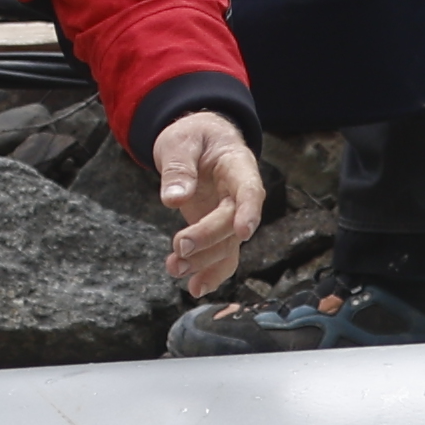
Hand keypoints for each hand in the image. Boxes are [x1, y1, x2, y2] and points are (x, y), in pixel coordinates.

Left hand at [155, 113, 264, 293]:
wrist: (197, 141)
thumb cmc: (192, 136)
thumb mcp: (180, 141)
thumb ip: (178, 168)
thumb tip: (174, 198)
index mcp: (238, 166)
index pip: (250, 190)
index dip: (249, 211)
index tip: (243, 231)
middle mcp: (240, 195)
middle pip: (232, 223)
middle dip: (208, 238)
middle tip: (180, 247)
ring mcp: (231, 216)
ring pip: (227, 246)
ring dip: (203, 263)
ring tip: (175, 268)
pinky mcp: (219, 231)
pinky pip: (221, 257)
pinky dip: (209, 274)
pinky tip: (194, 288)